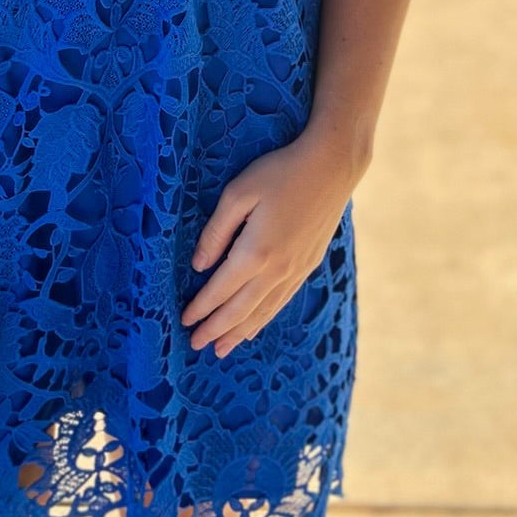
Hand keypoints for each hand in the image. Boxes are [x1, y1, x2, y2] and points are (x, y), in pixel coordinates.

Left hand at [181, 134, 365, 358]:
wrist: (332, 167)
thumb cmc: (280, 172)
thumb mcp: (238, 193)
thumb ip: (216, 232)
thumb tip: (198, 265)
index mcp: (255, 252)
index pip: (220, 290)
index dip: (201, 308)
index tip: (184, 321)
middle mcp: (277, 270)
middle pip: (240, 310)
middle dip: (216, 329)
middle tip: (196, 345)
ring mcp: (296, 271)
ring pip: (262, 312)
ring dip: (238, 332)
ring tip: (221, 349)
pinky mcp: (309, 266)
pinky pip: (281, 302)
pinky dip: (263, 319)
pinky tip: (254, 327)